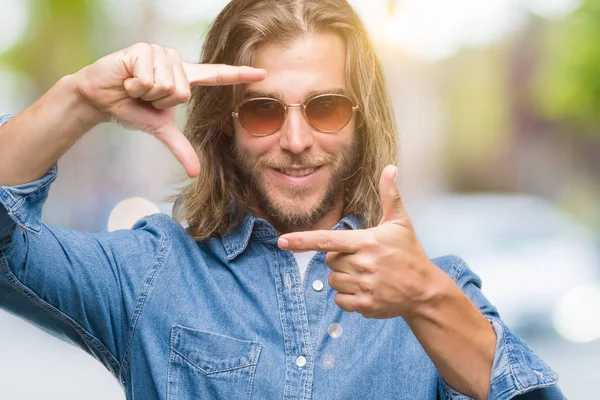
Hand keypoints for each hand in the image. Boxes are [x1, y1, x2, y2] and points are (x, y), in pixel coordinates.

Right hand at [75, 43, 265, 176]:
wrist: (100, 97)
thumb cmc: (132, 108)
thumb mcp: (160, 129)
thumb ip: (180, 147)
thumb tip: (195, 173)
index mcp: (185, 80)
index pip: (217, 76)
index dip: (240, 76)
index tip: (263, 73)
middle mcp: (177, 64)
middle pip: (183, 93)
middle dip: (159, 102)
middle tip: (144, 96)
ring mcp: (161, 54)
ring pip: (166, 85)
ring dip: (146, 93)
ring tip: (135, 86)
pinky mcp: (144, 50)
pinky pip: (149, 77)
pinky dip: (135, 85)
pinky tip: (127, 79)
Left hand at [278, 165, 439, 318]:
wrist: (425, 290)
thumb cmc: (410, 253)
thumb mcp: (400, 222)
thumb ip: (390, 195)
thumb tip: (390, 168)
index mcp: (367, 242)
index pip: (327, 240)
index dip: (302, 240)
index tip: (282, 241)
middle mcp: (363, 264)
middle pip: (330, 261)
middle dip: (341, 259)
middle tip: (364, 259)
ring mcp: (364, 286)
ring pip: (333, 281)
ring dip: (344, 278)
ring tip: (367, 275)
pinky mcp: (365, 305)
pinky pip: (340, 300)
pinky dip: (348, 296)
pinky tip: (366, 290)